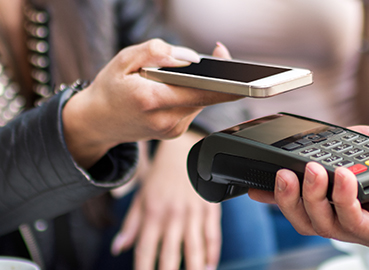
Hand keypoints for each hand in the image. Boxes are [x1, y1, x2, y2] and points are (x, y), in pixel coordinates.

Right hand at [62, 39, 237, 167]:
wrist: (97, 122)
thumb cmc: (110, 87)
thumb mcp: (124, 59)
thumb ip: (158, 52)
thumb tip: (191, 57)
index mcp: (151, 100)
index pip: (201, 91)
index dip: (226, 81)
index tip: (244, 73)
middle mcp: (166, 119)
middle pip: (207, 95)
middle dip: (217, 76)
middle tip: (220, 56)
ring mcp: (172, 129)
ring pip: (202, 100)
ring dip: (200, 84)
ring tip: (182, 74)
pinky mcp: (176, 132)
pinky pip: (194, 107)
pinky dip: (191, 94)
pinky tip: (176, 88)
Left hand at [111, 131, 220, 269]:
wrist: (185, 152)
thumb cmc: (161, 177)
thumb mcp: (141, 198)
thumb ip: (131, 225)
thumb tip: (118, 248)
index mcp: (153, 213)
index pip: (145, 250)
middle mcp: (173, 215)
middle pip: (171, 254)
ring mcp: (194, 213)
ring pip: (195, 248)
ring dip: (195, 267)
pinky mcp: (211, 208)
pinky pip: (213, 235)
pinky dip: (213, 252)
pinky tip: (210, 265)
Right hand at [249, 125, 368, 255]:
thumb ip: (368, 139)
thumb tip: (341, 134)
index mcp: (358, 197)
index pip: (312, 199)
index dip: (283, 194)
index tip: (260, 180)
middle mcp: (360, 215)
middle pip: (308, 218)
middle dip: (286, 198)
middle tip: (280, 175)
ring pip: (322, 224)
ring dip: (310, 196)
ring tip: (311, 171)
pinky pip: (352, 222)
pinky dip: (342, 199)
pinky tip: (344, 178)